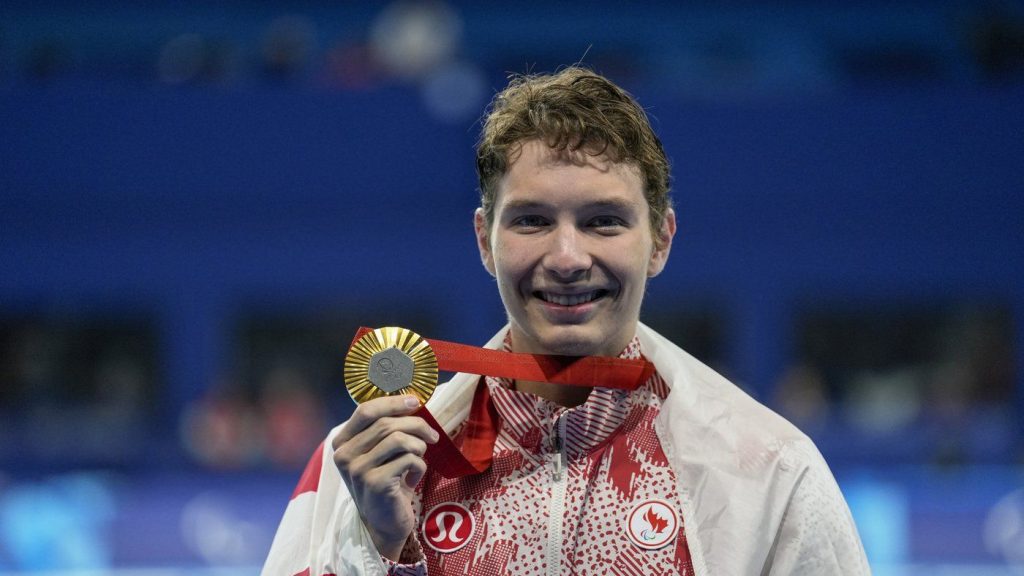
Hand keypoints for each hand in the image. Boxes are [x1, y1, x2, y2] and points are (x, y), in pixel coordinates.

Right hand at [332, 395, 438, 560]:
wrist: (384, 524)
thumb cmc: (387, 483)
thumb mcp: (379, 453)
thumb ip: (386, 430)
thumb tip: (411, 401)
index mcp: (342, 442)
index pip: (365, 410)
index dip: (392, 402)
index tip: (415, 402)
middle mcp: (344, 455)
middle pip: (386, 423)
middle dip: (416, 424)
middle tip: (432, 435)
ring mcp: (358, 470)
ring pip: (398, 439)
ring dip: (419, 445)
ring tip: (421, 457)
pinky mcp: (375, 483)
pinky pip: (408, 459)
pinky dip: (420, 465)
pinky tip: (415, 477)